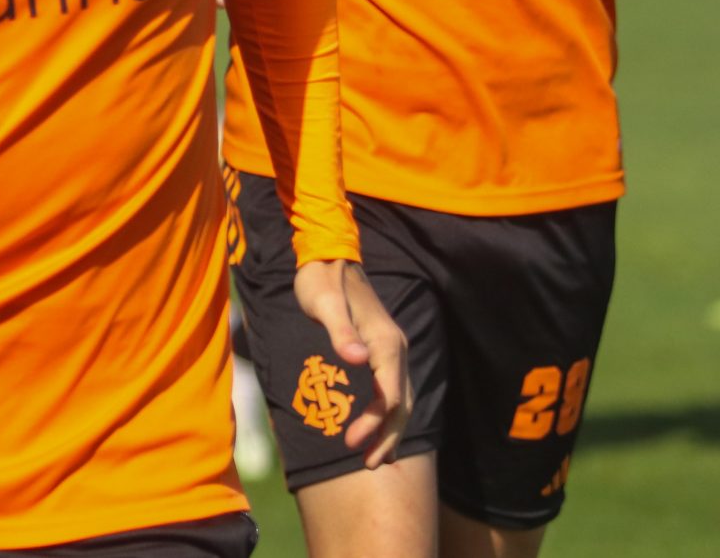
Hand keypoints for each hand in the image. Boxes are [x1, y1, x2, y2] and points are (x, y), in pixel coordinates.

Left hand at [293, 258, 411, 465]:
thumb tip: (358, 360)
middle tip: (366, 463)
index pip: (389, 393)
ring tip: (374, 459)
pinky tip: (377, 432)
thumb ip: (340, 332)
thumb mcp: (324, 304)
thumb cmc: (321, 281)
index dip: (376, 422)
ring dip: (389, 431)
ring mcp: (391, 351)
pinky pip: (391, 391)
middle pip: (400, 403)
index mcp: (386, 342)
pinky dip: (388, 415)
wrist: (328, 257)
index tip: (353, 442)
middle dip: (386, 436)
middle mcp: (396, 350)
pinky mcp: (381, 352)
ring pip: (400, 400)